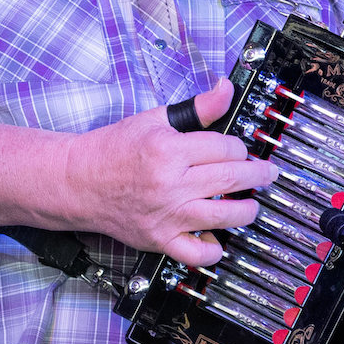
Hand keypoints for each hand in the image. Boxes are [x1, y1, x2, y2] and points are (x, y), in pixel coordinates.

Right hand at [60, 77, 270, 266]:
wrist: (77, 181)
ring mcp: (166, 214)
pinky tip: (218, 237)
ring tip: (251, 204)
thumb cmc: (112, 150)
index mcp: (168, 149)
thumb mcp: (153, 119)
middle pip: (233, 179)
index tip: (238, 149)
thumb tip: (225, 89)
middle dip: (258, 175)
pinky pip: (197, 253)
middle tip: (266, 173)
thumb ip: (196, 108)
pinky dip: (214, 249)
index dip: (239, 146)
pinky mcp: (159, 239)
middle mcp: (169, 183)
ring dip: (247, 209)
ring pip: (224, 216)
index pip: (225, 147)